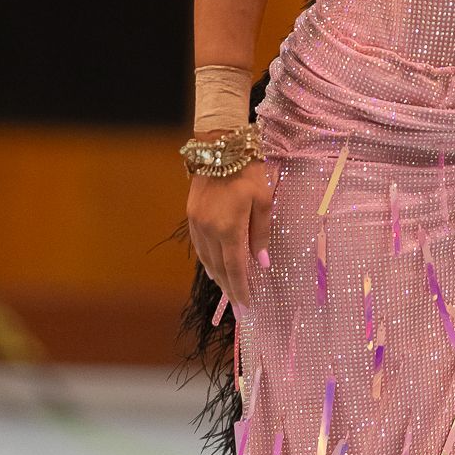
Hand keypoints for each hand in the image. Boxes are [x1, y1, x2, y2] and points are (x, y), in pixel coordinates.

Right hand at [186, 145, 275, 313]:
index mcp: (229, 228)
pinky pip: (199, 246)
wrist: (220, 146)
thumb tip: (262, 263)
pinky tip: (214, 266)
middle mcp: (208, 231)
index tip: (246, 307)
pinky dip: (208, 260)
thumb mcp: (263, 200)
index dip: (241, 290)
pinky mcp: (191, 215)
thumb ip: (261, 233)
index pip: (235, 269)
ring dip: (218, 276)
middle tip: (238, 307)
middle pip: (219, 268)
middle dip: (229, 289)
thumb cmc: (248, 171)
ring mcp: (197, 223)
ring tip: (228, 290)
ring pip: (206, 259)